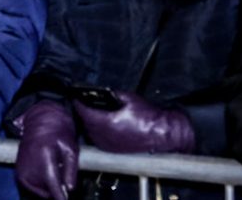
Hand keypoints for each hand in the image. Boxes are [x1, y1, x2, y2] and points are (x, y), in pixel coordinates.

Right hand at [15, 100, 77, 199]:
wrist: (39, 121)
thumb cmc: (57, 133)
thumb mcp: (70, 149)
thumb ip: (71, 171)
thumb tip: (69, 190)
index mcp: (44, 159)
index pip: (53, 187)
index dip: (61, 196)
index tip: (65, 198)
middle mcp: (29, 167)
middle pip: (47, 192)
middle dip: (56, 188)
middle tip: (61, 171)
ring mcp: (21, 171)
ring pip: (41, 192)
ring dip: (49, 186)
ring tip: (52, 168)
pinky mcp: (19, 174)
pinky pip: (33, 188)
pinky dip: (41, 184)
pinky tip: (45, 170)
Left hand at [74, 91, 194, 153]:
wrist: (165, 136)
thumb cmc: (150, 119)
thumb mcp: (130, 99)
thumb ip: (112, 94)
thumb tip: (100, 91)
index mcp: (105, 123)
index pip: (82, 110)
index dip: (78, 101)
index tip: (76, 95)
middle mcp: (103, 136)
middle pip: (84, 120)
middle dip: (84, 110)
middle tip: (85, 101)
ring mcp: (107, 145)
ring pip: (89, 130)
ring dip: (89, 120)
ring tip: (94, 111)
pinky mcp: (112, 150)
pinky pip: (98, 138)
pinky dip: (97, 130)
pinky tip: (104, 123)